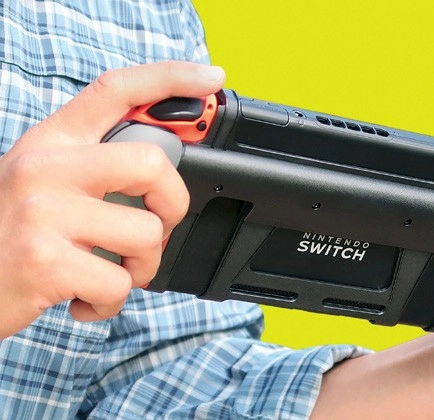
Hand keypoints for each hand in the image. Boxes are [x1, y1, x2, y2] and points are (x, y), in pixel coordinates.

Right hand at [0, 61, 224, 338]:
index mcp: (51, 142)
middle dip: (173, 205)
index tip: (210, 78)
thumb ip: (91, 166)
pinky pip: (119, 284)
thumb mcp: (39, 181)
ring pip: (146, 234)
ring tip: (109, 272)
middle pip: (152, 163)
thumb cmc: (8, 235)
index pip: (116, 91)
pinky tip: (83, 298)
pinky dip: (110, 302)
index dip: (170, 78)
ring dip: (140, 267)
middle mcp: (46, 167)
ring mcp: (44, 213)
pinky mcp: (45, 263)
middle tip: (156, 227)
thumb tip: (162, 166)